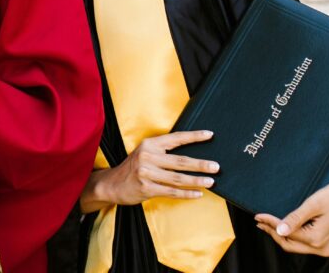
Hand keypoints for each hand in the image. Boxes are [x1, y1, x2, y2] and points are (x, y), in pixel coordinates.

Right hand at [82, 130, 218, 211]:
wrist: (112, 184)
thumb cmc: (134, 167)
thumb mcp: (145, 153)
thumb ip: (163, 152)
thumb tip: (191, 155)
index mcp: (149, 144)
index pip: (175, 138)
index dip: (193, 136)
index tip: (210, 135)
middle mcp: (147, 156)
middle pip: (179, 161)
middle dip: (200, 164)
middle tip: (216, 167)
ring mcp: (146, 173)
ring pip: (177, 178)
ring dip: (196, 181)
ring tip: (210, 182)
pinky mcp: (146, 188)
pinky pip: (171, 191)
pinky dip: (186, 194)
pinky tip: (197, 194)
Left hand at [254, 156, 328, 256]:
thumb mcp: (314, 204)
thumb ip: (296, 218)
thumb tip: (279, 231)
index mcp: (318, 239)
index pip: (286, 234)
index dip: (270, 224)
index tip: (257, 215)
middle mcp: (324, 248)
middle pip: (291, 245)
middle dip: (273, 233)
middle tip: (260, 221)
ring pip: (299, 247)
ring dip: (283, 237)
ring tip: (269, 225)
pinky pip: (308, 246)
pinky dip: (296, 239)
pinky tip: (288, 229)